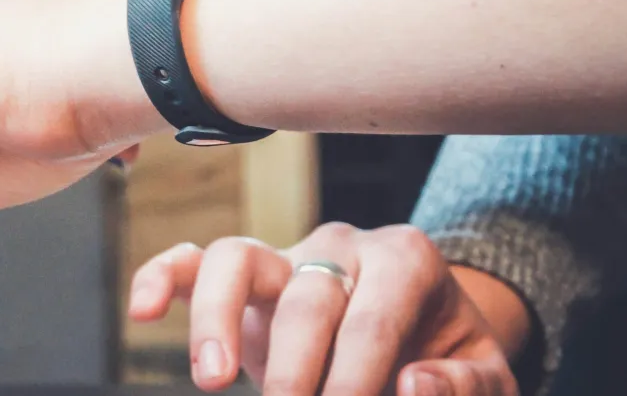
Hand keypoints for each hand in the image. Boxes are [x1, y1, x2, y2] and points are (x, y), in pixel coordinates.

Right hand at [129, 223, 520, 395]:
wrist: (423, 337)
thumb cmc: (448, 357)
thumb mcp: (484, 376)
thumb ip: (463, 384)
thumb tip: (411, 384)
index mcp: (405, 259)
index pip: (375, 315)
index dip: (360, 373)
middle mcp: (340, 244)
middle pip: (307, 296)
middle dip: (297, 368)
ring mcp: (285, 255)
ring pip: (235, 258)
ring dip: (216, 318)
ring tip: (214, 380)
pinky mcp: (244, 277)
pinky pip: (191, 260)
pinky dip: (161, 277)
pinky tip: (141, 311)